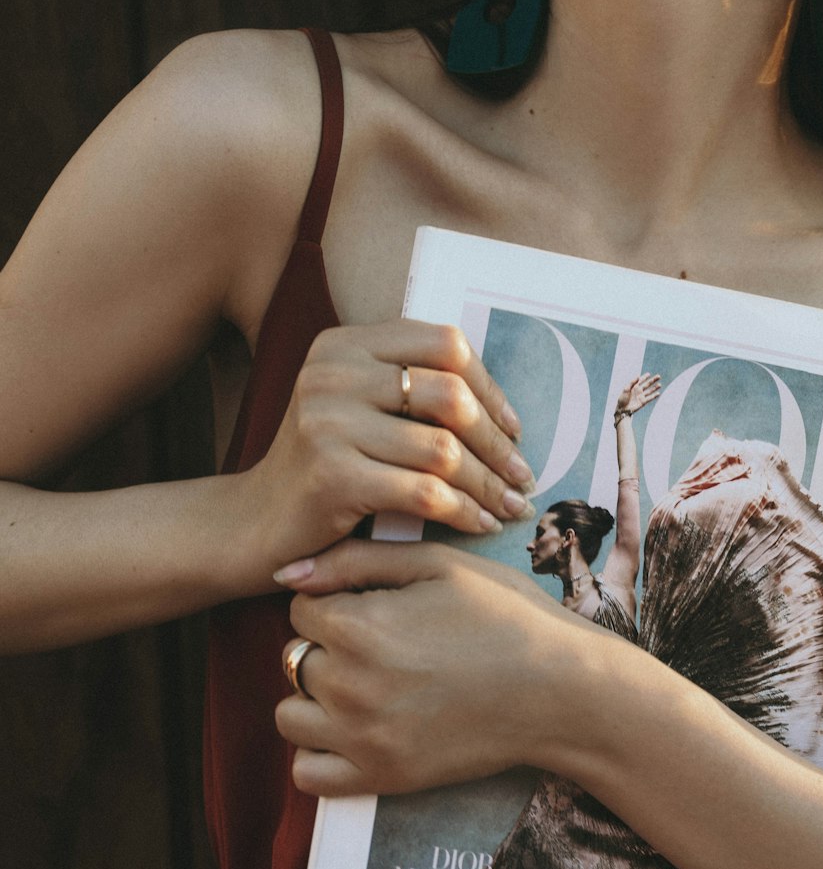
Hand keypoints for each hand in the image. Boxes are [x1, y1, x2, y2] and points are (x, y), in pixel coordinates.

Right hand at [236, 320, 535, 583]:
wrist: (255, 522)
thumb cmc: (324, 468)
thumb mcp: (357, 407)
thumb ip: (409, 389)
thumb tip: (498, 406)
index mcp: (344, 343)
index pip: (443, 344)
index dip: (489, 387)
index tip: (512, 428)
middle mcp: (332, 373)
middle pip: (450, 395)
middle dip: (496, 442)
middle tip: (521, 475)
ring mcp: (327, 422)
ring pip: (443, 450)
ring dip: (487, 485)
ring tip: (510, 506)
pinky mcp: (332, 476)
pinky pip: (424, 493)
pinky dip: (463, 512)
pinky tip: (480, 525)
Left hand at [275, 540, 602, 796]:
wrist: (562, 690)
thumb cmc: (507, 616)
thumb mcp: (438, 565)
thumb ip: (356, 560)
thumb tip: (287, 573)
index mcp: (359, 625)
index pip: (300, 609)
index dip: (335, 602)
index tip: (374, 607)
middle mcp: (350, 684)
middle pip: (293, 658)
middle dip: (326, 647)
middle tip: (380, 645)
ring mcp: (363, 737)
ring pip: (290, 716)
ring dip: (315, 699)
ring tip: (365, 687)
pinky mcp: (382, 777)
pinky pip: (308, 774)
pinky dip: (319, 753)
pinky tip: (356, 731)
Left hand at [615, 371, 660, 417]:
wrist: (622, 409)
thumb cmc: (622, 399)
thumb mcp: (626, 389)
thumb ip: (632, 382)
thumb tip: (638, 376)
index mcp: (634, 387)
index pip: (641, 380)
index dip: (645, 377)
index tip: (649, 374)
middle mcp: (639, 391)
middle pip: (647, 384)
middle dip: (653, 380)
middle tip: (659, 376)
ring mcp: (641, 396)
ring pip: (650, 391)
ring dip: (655, 388)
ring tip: (660, 385)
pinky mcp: (643, 402)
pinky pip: (650, 398)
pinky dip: (654, 396)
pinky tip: (658, 393)